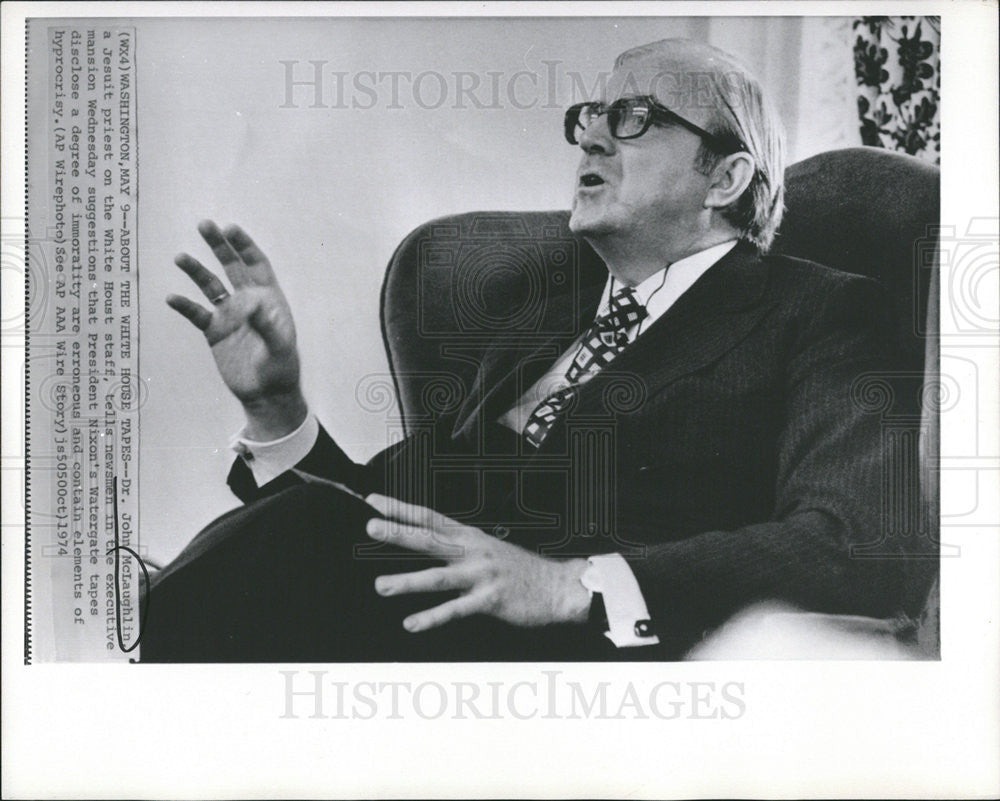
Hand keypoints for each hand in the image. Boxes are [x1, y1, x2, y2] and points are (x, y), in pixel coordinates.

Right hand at [166, 221, 305, 438]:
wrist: (266, 394)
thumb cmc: (280, 369)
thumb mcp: (278, 348)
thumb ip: (267, 326)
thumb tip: (252, 304)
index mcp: (268, 299)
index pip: (256, 264)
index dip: (244, 245)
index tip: (230, 228)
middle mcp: (247, 301)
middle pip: (231, 266)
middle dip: (219, 246)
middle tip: (204, 224)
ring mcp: (230, 315)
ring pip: (210, 286)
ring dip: (196, 271)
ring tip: (179, 257)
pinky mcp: (214, 332)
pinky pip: (196, 313)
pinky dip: (184, 305)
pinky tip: (171, 298)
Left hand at [365, 494, 591, 631]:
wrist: (558, 587)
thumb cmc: (520, 571)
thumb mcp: (487, 549)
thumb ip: (458, 547)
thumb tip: (426, 543)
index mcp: (469, 536)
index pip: (429, 517)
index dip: (401, 509)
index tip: (374, 501)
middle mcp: (472, 551)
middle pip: (430, 539)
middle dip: (399, 533)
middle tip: (371, 526)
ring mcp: (481, 574)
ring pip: (438, 577)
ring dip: (408, 581)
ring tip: (381, 585)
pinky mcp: (489, 599)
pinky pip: (456, 609)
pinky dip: (432, 617)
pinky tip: (411, 623)